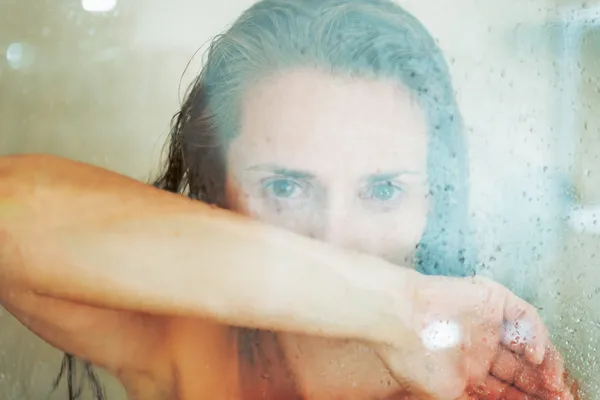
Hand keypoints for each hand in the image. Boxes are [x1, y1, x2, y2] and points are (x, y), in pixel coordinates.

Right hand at [374, 275, 572, 398]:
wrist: (398, 317)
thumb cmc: (411, 356)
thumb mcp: (443, 394)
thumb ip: (473, 399)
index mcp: (467, 369)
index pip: (504, 388)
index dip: (523, 399)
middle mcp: (480, 347)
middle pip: (520, 368)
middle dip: (538, 384)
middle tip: (555, 396)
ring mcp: (487, 323)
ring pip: (527, 343)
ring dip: (544, 362)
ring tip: (551, 380)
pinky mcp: (491, 300)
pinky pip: (524, 316)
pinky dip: (534, 333)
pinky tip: (533, 353)